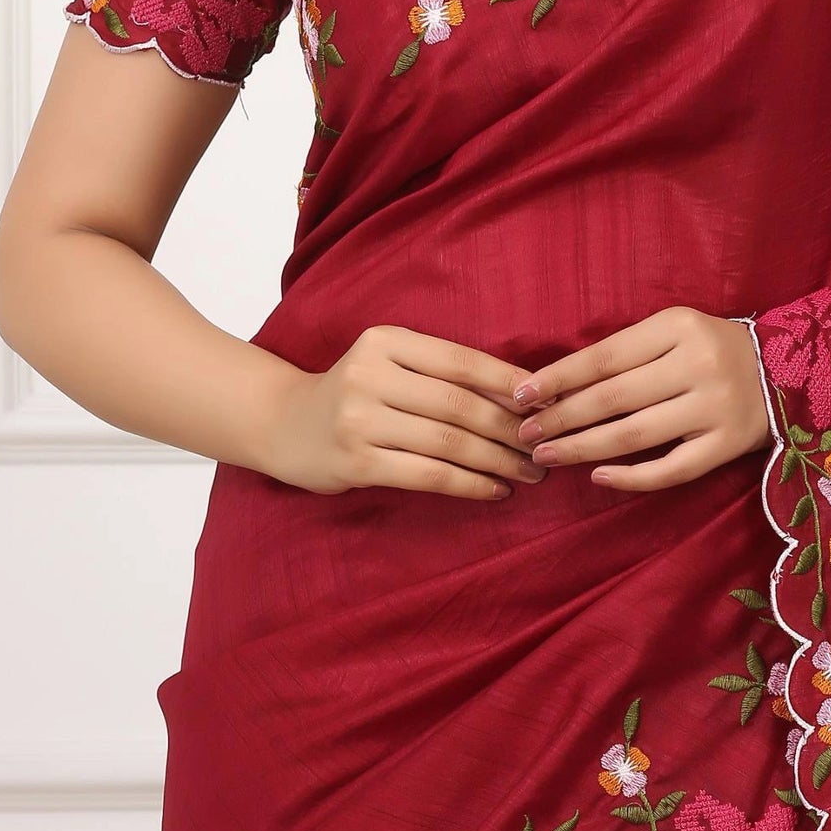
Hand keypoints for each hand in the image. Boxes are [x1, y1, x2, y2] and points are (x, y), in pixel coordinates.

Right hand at [252, 325, 545, 501]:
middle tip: (546, 445)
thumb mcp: (389, 364)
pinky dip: (469, 484)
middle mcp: (369, 374)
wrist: (283, 424)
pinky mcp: (355, 462)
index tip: (547, 403)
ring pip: (448, 442)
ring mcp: (358, 419)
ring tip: (530, 472)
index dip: (509, 383)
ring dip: (498, 460)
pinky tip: (495, 489)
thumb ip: (441, 372)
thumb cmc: (355, 394)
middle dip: (511, 428)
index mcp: (385, 341)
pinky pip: (428, 475)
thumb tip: (523, 393)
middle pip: (459, 404)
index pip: (461, 361)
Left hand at [510, 306, 771, 492]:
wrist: (787, 370)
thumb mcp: (674, 331)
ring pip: (635, 435)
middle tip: (525, 434)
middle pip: (614, 397)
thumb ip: (625, 353)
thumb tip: (556, 385)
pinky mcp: (729, 446)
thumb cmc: (711, 348)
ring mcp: (716, 408)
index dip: (558, 377)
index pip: (604, 356)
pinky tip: (599, 477)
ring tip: (547, 455)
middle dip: (561, 417)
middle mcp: (698, 365)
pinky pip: (672, 469)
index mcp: (679, 327)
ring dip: (583, 448)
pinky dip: (632, 477)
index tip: (520, 395)